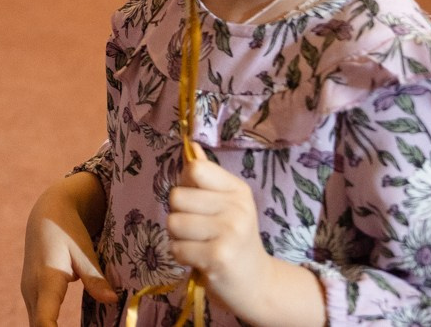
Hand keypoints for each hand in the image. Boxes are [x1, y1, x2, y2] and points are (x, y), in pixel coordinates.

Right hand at [22, 180, 115, 326]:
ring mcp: (30, 294)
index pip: (44, 320)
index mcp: (45, 280)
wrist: (46, 216)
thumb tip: (113, 299)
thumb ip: (95, 276)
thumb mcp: (84, 250)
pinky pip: (40, 320)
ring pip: (38, 325)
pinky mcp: (34, 295)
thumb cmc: (68, 231)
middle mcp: (32, 290)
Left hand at [168, 150, 321, 324]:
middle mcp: (237, 208)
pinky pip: (176, 248)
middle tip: (201, 230)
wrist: (257, 285)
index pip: (194, 169)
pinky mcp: (218, 257)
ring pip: (173, 222)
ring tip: (201, 245)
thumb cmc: (233, 239)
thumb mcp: (226, 204)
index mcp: (238, 190)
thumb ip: (206, 176)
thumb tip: (191, 146)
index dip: (186, 184)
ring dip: (179, 238)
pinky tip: (201, 260)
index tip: (199, 201)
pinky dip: (182, 256)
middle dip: (180, 215)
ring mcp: (230, 233)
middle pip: (176, 196)